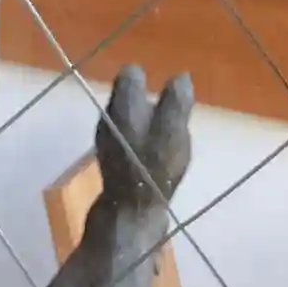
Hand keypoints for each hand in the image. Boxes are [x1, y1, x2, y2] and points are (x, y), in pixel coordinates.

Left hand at [94, 66, 192, 214]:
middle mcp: (109, 117)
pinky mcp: (110, 161)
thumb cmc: (153, 167)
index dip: (148, 77)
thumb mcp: (173, 130)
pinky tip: (154, 157)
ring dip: (144, 123)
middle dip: (147, 101)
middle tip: (170, 116)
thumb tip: (181, 76)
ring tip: (165, 138)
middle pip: (127, 96)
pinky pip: (126, 139)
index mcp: (123, 103)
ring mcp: (106, 140)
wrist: (130, 213)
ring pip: (126, 118)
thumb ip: (176, 101)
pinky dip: (139, 141)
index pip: (130, 73)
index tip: (164, 90)